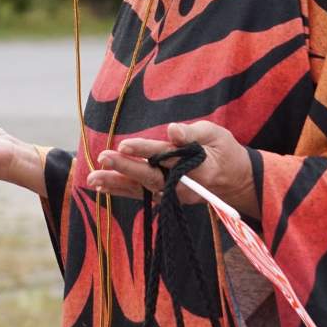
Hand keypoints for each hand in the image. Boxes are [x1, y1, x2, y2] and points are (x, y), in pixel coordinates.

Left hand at [86, 121, 258, 218]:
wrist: (234, 181)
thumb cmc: (224, 151)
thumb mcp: (215, 135)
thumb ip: (193, 132)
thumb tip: (172, 130)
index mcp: (199, 167)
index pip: (167, 157)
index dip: (146, 150)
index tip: (125, 144)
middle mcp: (183, 185)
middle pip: (150, 176)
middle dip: (125, 167)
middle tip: (102, 158)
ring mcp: (174, 195)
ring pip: (141, 189)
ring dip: (115, 184)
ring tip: (92, 179)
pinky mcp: (166, 197)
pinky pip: (141, 194)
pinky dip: (120, 190)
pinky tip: (100, 187)